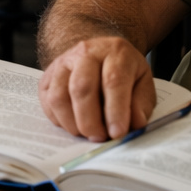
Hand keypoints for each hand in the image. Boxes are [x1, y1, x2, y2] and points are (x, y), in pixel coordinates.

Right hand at [38, 36, 156, 141]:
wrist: (98, 54)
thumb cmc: (123, 72)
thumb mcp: (143, 83)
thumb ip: (141, 104)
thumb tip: (135, 124)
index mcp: (116, 52)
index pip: (113, 80)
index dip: (115, 110)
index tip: (118, 133)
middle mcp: (86, 52)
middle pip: (81, 87)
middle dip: (90, 121)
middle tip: (100, 138)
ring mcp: (62, 62)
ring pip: (59, 97)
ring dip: (72, 123)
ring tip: (87, 133)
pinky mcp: (47, 76)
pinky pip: (47, 102)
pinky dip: (59, 120)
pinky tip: (74, 124)